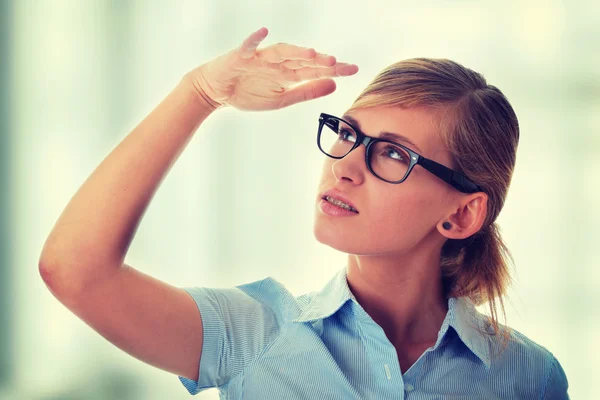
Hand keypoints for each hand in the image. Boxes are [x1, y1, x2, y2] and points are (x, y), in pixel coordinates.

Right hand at [186, 27, 358, 111]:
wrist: (217, 92)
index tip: (353, 70)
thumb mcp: (282, 99)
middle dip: (318, 61)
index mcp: (288, 73)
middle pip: (301, 60)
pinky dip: (255, 40)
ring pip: (280, 52)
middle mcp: (278, 62)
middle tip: (338, 64)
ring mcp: (260, 58)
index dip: (333, 70)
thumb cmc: (249, 93)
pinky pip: (248, 46)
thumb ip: (306, 92)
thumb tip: (334, 85)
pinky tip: (263, 33)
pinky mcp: (240, 56)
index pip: (314, 70)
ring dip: (295, 52)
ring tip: (311, 54)